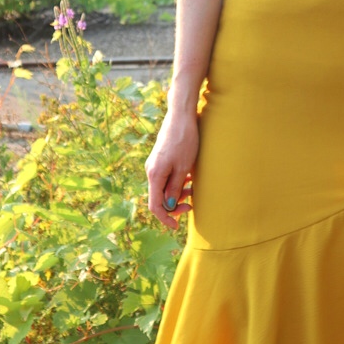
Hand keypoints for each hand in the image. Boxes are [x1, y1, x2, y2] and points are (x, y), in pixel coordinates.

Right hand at [145, 109, 197, 228]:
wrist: (181, 117)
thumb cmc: (184, 141)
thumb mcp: (183, 168)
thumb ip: (174, 188)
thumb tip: (168, 206)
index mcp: (155, 175)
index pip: (155, 206)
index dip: (165, 218)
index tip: (176, 226)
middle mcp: (151, 171)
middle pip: (159, 197)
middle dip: (174, 204)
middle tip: (191, 203)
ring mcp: (155, 164)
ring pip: (163, 187)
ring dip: (177, 192)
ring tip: (192, 187)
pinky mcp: (160, 159)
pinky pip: (166, 177)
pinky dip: (176, 181)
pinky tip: (188, 177)